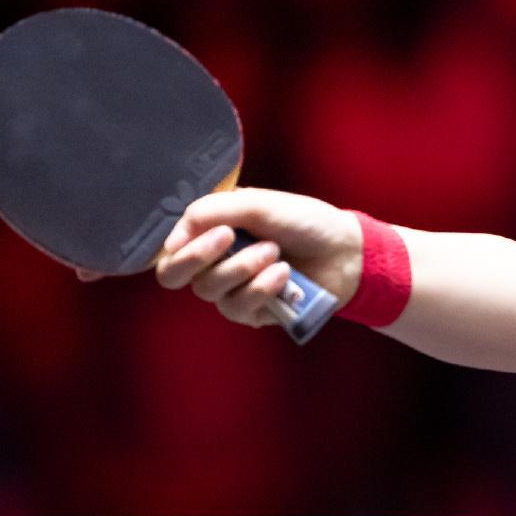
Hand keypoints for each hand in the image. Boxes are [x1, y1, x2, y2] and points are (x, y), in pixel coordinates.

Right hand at [151, 188, 363, 327]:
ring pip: (209, 289)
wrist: (346, 249)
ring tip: (275, 252)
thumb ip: (213, 211)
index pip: (169, 250)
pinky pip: (238, 307)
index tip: (219, 231)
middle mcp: (214, 262)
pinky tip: (284, 274)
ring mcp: (232, 289)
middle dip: (199, 257)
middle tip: (231, 237)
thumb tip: (173, 237)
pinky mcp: (252, 312)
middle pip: (173, 275)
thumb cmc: (304, 221)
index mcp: (210, 233)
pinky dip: (261, 288)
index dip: (183, 245)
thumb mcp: (259, 204)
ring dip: (243, 267)